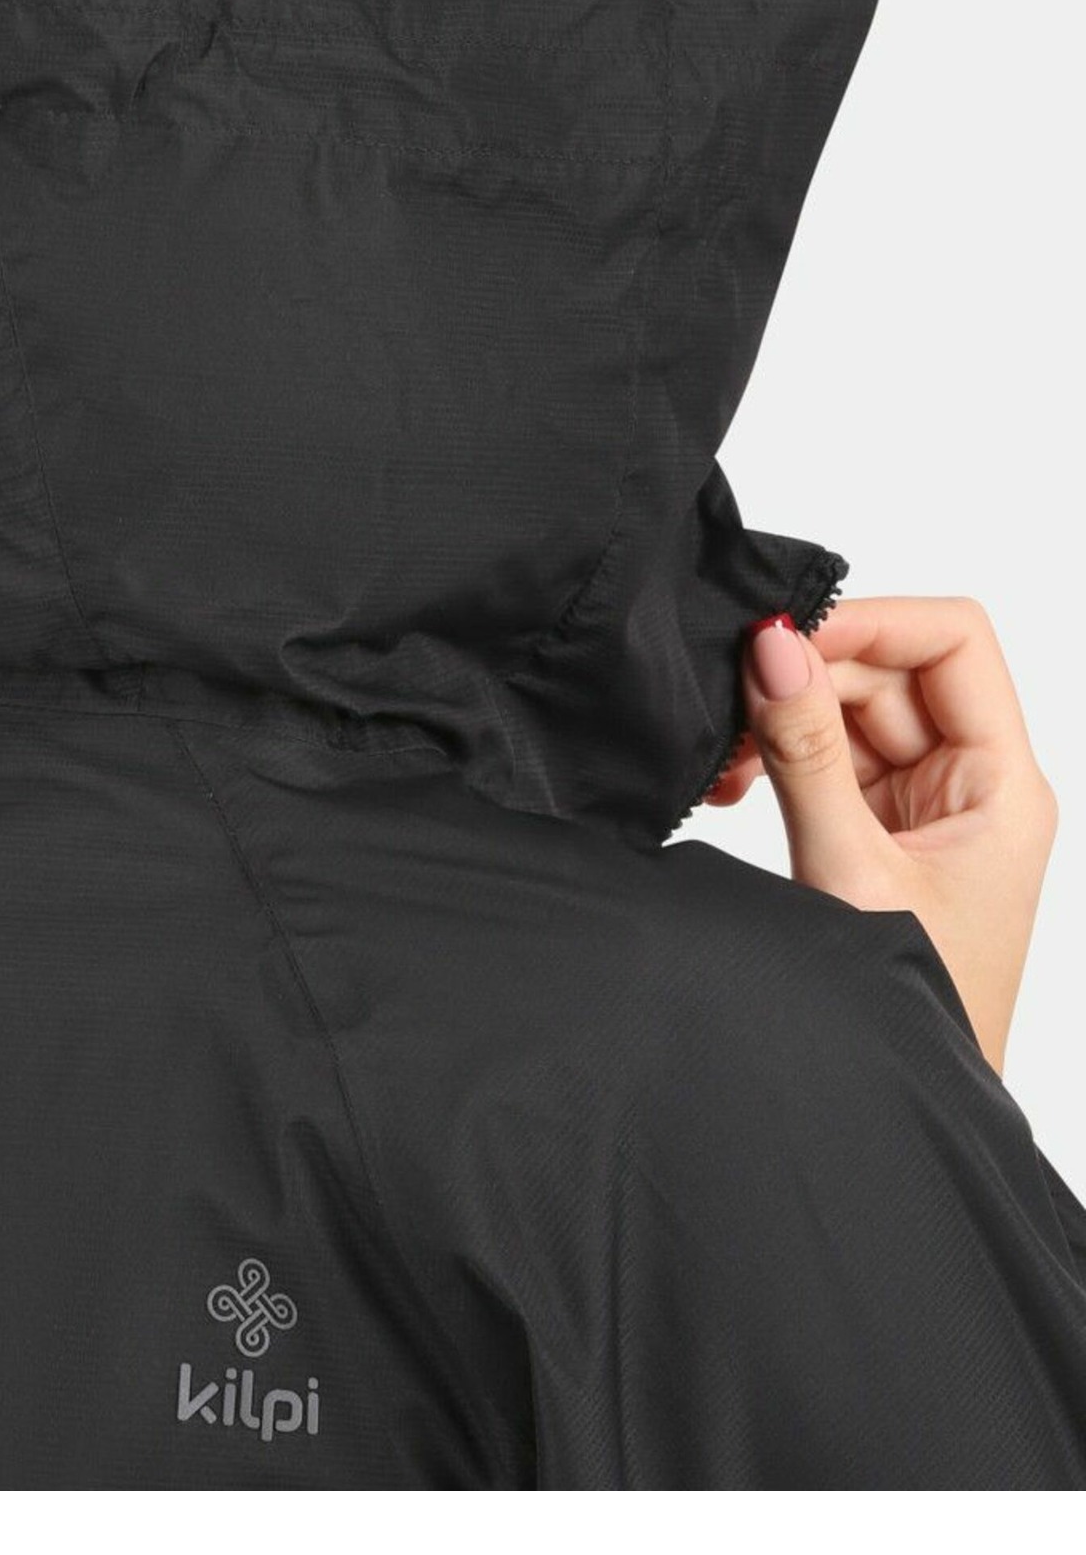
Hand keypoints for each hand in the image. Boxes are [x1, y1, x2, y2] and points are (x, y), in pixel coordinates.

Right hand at [705, 597, 1057, 1076]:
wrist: (895, 1108)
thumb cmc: (912, 1010)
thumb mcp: (848, 869)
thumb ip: (804, 752)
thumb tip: (772, 646)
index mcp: (1006, 786)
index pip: (955, 642)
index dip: (873, 622)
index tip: (785, 633)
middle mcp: (976, 784)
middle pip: (892, 672)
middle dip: (806, 676)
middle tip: (730, 702)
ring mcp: (927, 807)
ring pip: (851, 713)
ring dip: (780, 719)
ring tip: (723, 762)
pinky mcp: (881, 832)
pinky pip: (827, 760)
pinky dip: (775, 758)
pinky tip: (731, 785)